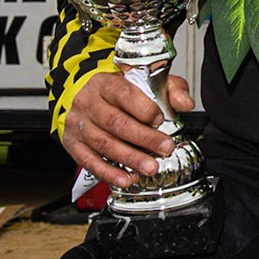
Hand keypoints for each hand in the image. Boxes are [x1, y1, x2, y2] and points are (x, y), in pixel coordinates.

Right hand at [59, 71, 191, 188]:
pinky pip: (89, 160)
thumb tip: (185, 103)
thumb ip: (169, 89)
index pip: (124, 94)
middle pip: (116, 123)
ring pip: (104, 143)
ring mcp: (78, 124)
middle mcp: (88, 103)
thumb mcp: (146, 80)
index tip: (160, 119)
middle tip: (164, 148)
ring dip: (129, 158)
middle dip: (143, 138)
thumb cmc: (117, 89)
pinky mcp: (73, 143)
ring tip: (150, 167)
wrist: (84, 94)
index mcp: (105, 83)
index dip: (144, 109)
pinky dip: (108, 172)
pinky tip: (125, 178)